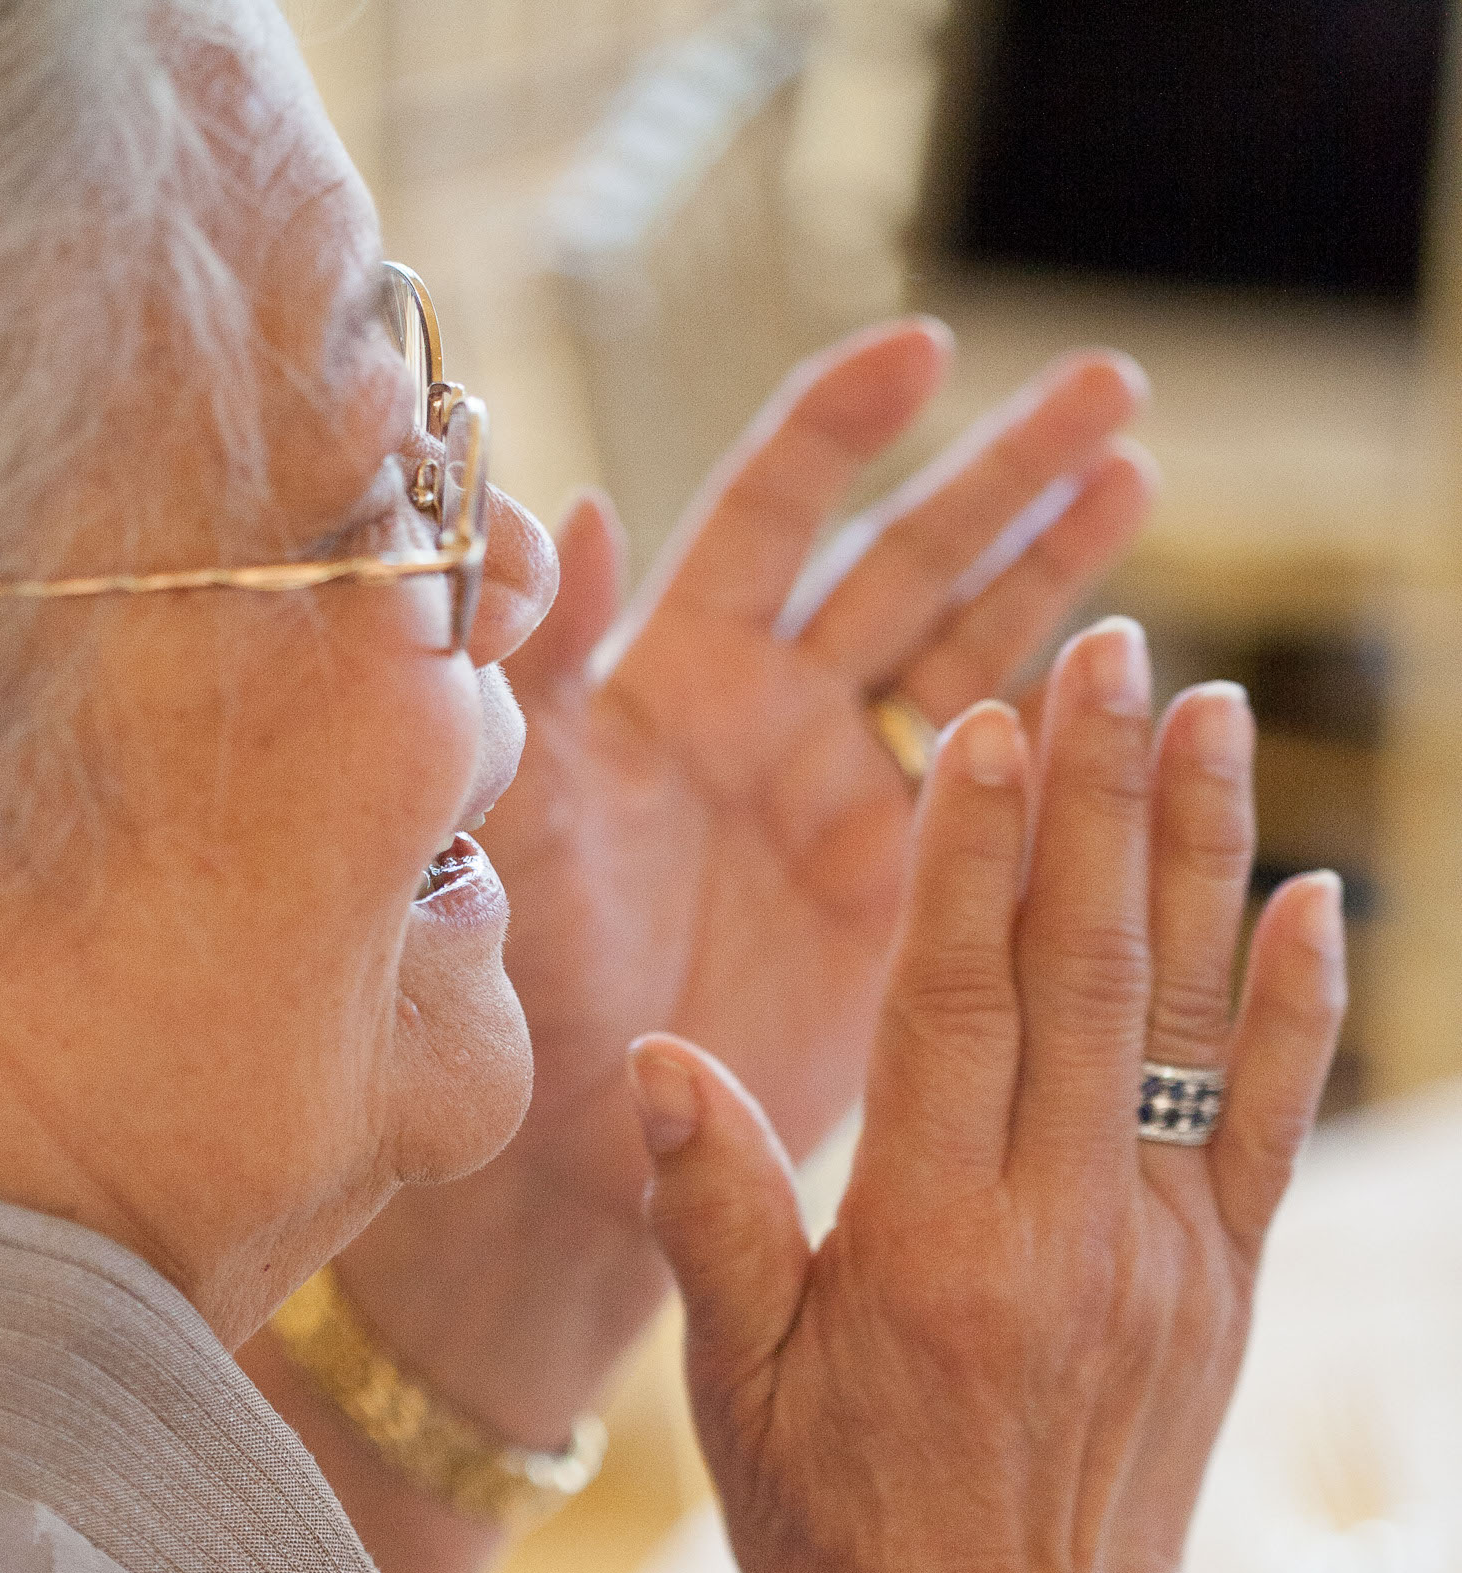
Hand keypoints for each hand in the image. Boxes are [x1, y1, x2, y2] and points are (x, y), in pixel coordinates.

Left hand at [328, 329, 1155, 1462]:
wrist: (555, 1157)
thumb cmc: (503, 987)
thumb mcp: (499, 810)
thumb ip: (528, 665)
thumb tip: (561, 510)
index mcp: (671, 679)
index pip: (770, 514)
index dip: (844, 427)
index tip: (924, 351)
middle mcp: (767, 723)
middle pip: (904, 563)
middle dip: (1006, 473)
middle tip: (1116, 388)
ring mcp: (841, 809)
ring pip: (969, 658)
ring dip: (1056, 570)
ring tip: (1138, 475)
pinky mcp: (898, 902)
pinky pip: (999, 800)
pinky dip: (1066, 737)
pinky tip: (1135, 675)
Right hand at [628, 619, 1346, 1572]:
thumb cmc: (846, 1534)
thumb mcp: (738, 1399)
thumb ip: (715, 1220)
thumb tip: (662, 1060)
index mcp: (929, 1253)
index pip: (953, 1008)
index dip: (972, 856)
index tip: (992, 720)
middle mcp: (1064, 1237)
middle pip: (1084, 976)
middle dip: (1097, 799)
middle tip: (1114, 647)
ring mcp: (1165, 1258)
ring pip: (1189, 1022)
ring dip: (1203, 856)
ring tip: (1212, 710)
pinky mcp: (1227, 1287)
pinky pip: (1266, 1122)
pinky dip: (1294, 1007)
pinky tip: (1311, 896)